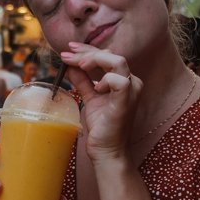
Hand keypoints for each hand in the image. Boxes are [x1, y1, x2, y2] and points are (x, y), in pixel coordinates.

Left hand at [60, 42, 142, 161]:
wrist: (106, 150)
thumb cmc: (102, 126)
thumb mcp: (89, 97)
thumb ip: (82, 81)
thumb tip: (70, 65)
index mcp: (124, 79)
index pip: (107, 56)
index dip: (87, 50)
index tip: (68, 50)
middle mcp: (132, 82)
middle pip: (112, 55)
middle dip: (87, 52)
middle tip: (68, 55)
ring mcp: (132, 91)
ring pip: (118, 61)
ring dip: (95, 59)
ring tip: (80, 65)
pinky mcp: (127, 101)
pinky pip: (120, 81)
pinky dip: (106, 79)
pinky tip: (96, 88)